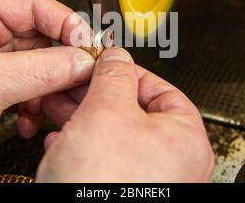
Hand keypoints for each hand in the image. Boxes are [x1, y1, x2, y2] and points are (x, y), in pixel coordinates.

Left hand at [0, 0, 95, 179]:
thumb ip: (42, 69)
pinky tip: (28, 119)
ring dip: (49, 89)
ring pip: (40, 67)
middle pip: (42, 39)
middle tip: (78, 76)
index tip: (85, 43)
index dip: (65, 23)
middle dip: (60, 63)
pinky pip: (31, 89)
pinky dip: (36, 105)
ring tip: (50, 105)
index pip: (34, 7)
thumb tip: (80, 61)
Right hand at [37, 48, 214, 182]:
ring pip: (114, 135)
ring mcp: (149, 181)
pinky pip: (104, 159)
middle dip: (96, 94)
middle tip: (74, 84)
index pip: (161, 89)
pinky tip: (59, 140)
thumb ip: (114, 75)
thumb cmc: (104, 185)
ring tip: (58, 107)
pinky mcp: (121, 192)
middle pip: (134, 112)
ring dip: (83, 116)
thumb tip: (117, 56)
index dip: (127, 71)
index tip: (104, 63)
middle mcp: (174, 163)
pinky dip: (81, 145)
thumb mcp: (107, 110)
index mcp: (186, 139)